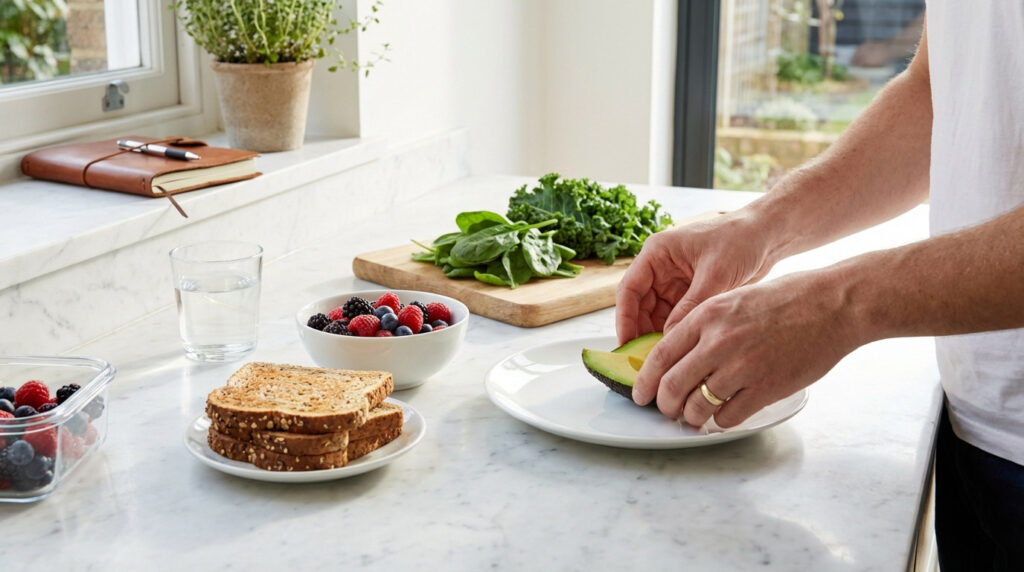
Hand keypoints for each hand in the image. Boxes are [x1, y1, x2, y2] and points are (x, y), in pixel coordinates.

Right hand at [615, 214, 773, 344]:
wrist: (767, 235)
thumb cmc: (740, 240)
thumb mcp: (714, 275)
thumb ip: (691, 307)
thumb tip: (670, 339)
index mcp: (657, 253)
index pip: (630, 289)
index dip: (625, 319)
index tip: (627, 345)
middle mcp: (661, 268)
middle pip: (640, 306)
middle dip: (642, 332)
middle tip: (647, 360)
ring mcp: (674, 281)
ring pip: (656, 315)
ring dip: (658, 335)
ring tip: (664, 359)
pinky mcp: (689, 293)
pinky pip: (674, 317)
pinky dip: (675, 332)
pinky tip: (680, 349)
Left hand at [633, 270, 860, 426]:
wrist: (833, 305)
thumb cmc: (786, 299)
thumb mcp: (732, 300)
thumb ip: (703, 326)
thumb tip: (677, 355)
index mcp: (706, 317)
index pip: (659, 356)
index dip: (645, 381)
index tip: (641, 394)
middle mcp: (718, 342)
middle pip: (672, 386)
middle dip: (664, 405)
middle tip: (667, 411)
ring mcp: (741, 367)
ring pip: (697, 407)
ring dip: (691, 417)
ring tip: (694, 417)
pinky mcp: (765, 388)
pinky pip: (727, 417)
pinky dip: (720, 422)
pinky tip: (723, 416)